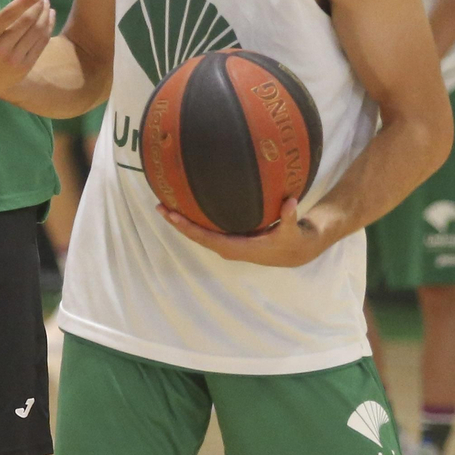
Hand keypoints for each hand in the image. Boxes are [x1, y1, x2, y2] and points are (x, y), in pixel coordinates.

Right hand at [0, 0, 55, 96]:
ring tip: (46, 3)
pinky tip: (49, 16)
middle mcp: (1, 48)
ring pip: (36, 31)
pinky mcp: (26, 65)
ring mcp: (15, 59)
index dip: (25, 2)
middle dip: (38, 6)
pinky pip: (42, 42)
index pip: (8, 15)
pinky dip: (48, 27)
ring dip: (45, 14)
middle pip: (26, 22)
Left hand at [158, 196, 332, 268]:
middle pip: (196, 237)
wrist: (294, 252)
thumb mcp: (291, 231)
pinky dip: (192, 222)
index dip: (189, 228)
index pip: (207, 238)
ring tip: (163, 206)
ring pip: (198, 234)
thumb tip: (290, 202)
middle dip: (178, 223)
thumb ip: (289, 217)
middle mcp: (227, 248)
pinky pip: (206, 231)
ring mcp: (226, 244)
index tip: (174, 216)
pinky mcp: (229, 239)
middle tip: (159, 207)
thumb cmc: (291, 241)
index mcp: (237, 248)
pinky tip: (183, 208)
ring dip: (181, 223)